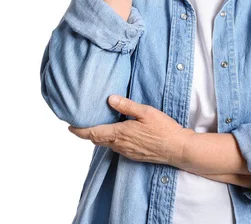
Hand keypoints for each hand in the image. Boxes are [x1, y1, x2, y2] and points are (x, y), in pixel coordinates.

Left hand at [68, 95, 193, 166]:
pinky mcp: (134, 155)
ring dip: (100, 136)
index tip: (69, 127)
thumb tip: (110, 99)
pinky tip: (117, 133)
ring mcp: (127, 152)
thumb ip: (127, 106)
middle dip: (88, 133)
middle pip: (97, 140)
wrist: (176, 149)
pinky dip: (111, 140)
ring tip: (98, 125)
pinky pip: (117, 148)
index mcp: (120, 133)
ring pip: (107, 144)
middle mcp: (120, 145)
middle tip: (82, 123)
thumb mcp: (146, 112)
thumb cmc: (163, 129)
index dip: (79, 131)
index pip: (93, 133)